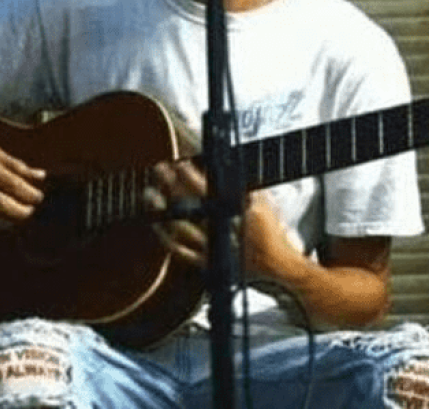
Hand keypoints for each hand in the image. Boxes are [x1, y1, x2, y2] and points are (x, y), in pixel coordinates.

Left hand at [146, 161, 300, 279]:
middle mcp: (223, 230)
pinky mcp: (207, 263)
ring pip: (180, 228)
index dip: (191, 176)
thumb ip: (244, 186)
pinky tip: (155, 224)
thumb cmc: (271, 232)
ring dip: (163, 209)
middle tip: (159, 170)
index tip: (179, 163)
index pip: (209, 190)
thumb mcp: (264, 203)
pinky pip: (180, 252)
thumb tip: (225, 165)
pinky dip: (165, 238)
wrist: (278, 265)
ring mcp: (213, 248)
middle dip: (172, 185)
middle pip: (190, 205)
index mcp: (238, 213)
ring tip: (150, 193)